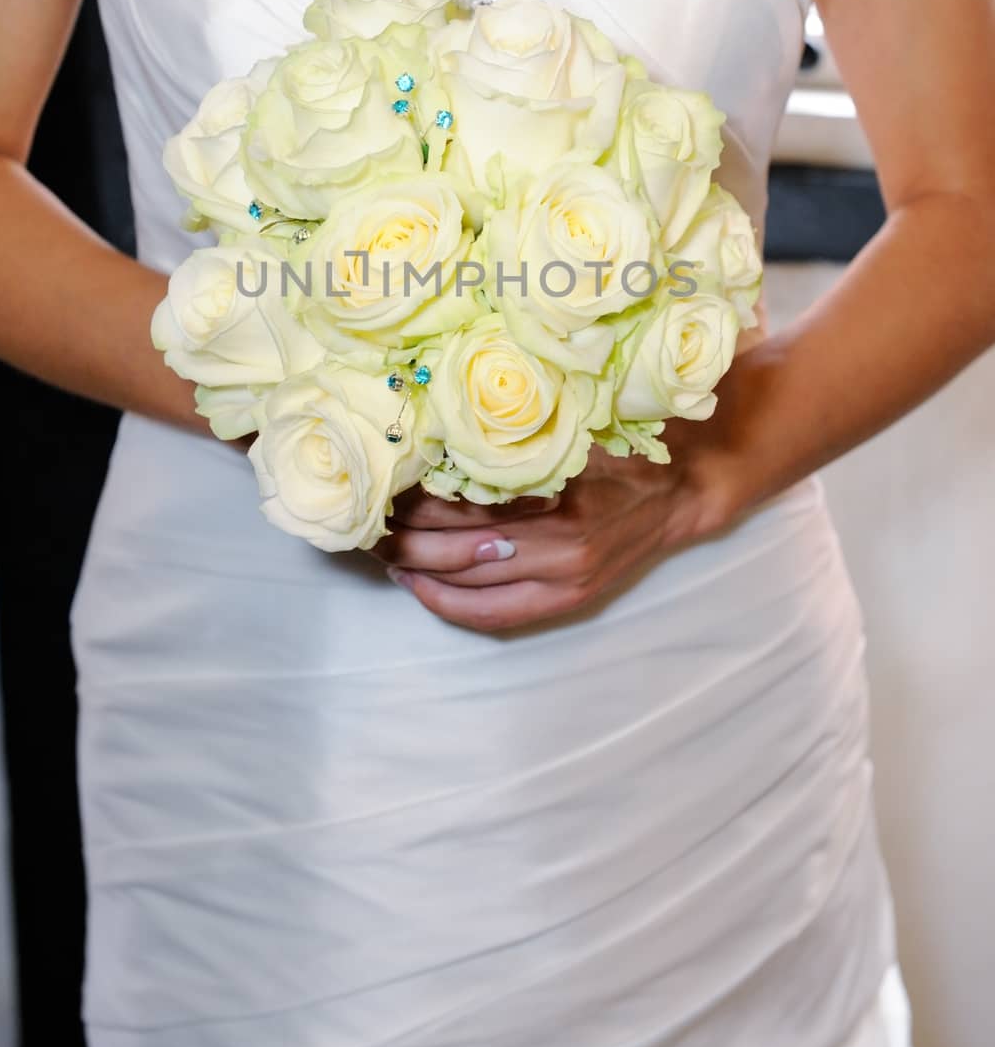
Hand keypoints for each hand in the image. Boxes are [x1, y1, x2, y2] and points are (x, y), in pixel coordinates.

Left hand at [369, 431, 737, 632]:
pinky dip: (450, 605)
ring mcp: (565, 580)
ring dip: (417, 572)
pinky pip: (495, 616)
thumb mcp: (571, 430)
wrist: (681, 492)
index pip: (464, 504)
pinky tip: (420, 589)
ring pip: (469, 585)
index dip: (415, 501)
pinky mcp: (568, 602)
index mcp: (557, 495)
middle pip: (457, 550)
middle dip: (403, 540)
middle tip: (366, 525)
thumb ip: (513, 439)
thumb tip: (436, 435)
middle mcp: (559, 546)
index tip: (380, 487)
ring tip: (382, 553)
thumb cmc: (620, 449)